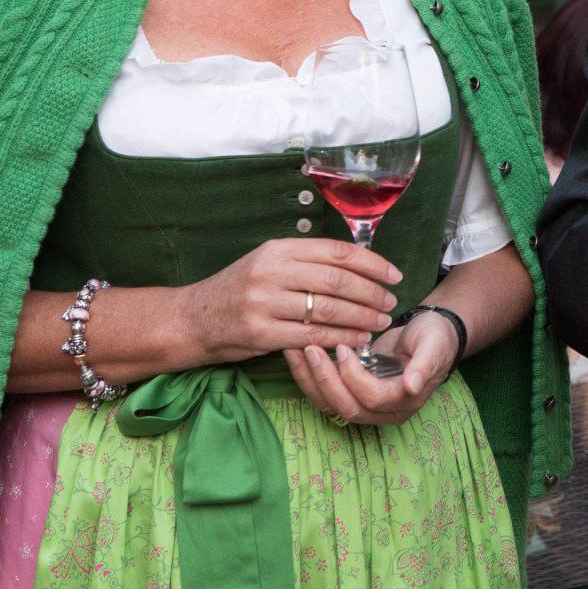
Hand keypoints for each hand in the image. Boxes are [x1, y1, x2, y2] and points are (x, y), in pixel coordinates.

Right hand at [179, 238, 400, 365]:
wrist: (192, 319)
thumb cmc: (239, 288)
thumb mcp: (268, 261)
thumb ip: (307, 260)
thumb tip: (360, 264)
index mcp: (278, 249)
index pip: (337, 252)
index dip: (373, 264)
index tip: (394, 275)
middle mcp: (271, 272)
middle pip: (337, 281)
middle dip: (372, 293)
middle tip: (391, 302)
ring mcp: (264, 303)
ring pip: (328, 310)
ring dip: (362, 318)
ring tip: (380, 322)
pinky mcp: (260, 334)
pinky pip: (311, 337)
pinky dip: (340, 338)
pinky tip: (358, 339)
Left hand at [283, 312, 458, 425]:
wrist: (432, 336)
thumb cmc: (435, 338)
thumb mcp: (434, 345)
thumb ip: (424, 365)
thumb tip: (412, 386)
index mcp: (406, 401)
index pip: (373, 397)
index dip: (354, 376)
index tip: (344, 347)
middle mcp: (385, 411)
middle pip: (347, 407)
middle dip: (325, 379)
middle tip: (310, 349)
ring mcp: (367, 406)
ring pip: (331, 406)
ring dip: (310, 381)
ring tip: (296, 352)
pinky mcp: (352, 396)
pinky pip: (325, 395)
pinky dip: (308, 378)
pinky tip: (298, 356)